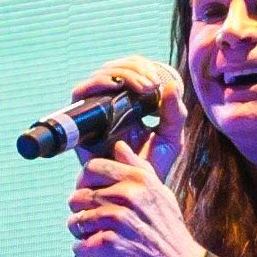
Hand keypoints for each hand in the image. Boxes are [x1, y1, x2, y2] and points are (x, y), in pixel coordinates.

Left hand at [69, 141, 207, 256]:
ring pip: (75, 221)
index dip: (84, 181)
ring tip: (100, 240)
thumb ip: (138, 167)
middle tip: (94, 223)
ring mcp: (115, 219)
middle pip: (78, 195)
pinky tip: (102, 256)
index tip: (88, 193)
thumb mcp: (160, 193)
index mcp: (138, 179)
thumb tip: (119, 145)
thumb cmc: (169, 233)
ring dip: (83, 234)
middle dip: (81, 211)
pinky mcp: (107, 244)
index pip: (92, 167)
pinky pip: (79, 245)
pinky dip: (86, 254)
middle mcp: (126, 195)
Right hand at [70, 54, 187, 180]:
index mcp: (130, 103)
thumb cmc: (151, 167)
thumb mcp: (171, 139)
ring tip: (143, 87)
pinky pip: (81, 92)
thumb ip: (175, 114)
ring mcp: (95, 111)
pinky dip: (99, 82)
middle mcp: (110, 103)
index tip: (157, 80)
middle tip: (151, 84)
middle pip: (115, 67)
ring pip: (101, 74)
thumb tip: (172, 85)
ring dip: (123, 74)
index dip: (141, 66)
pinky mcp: (81, 121)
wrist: (131, 190)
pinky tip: (116, 86)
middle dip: (134, 69)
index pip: (130, 69)